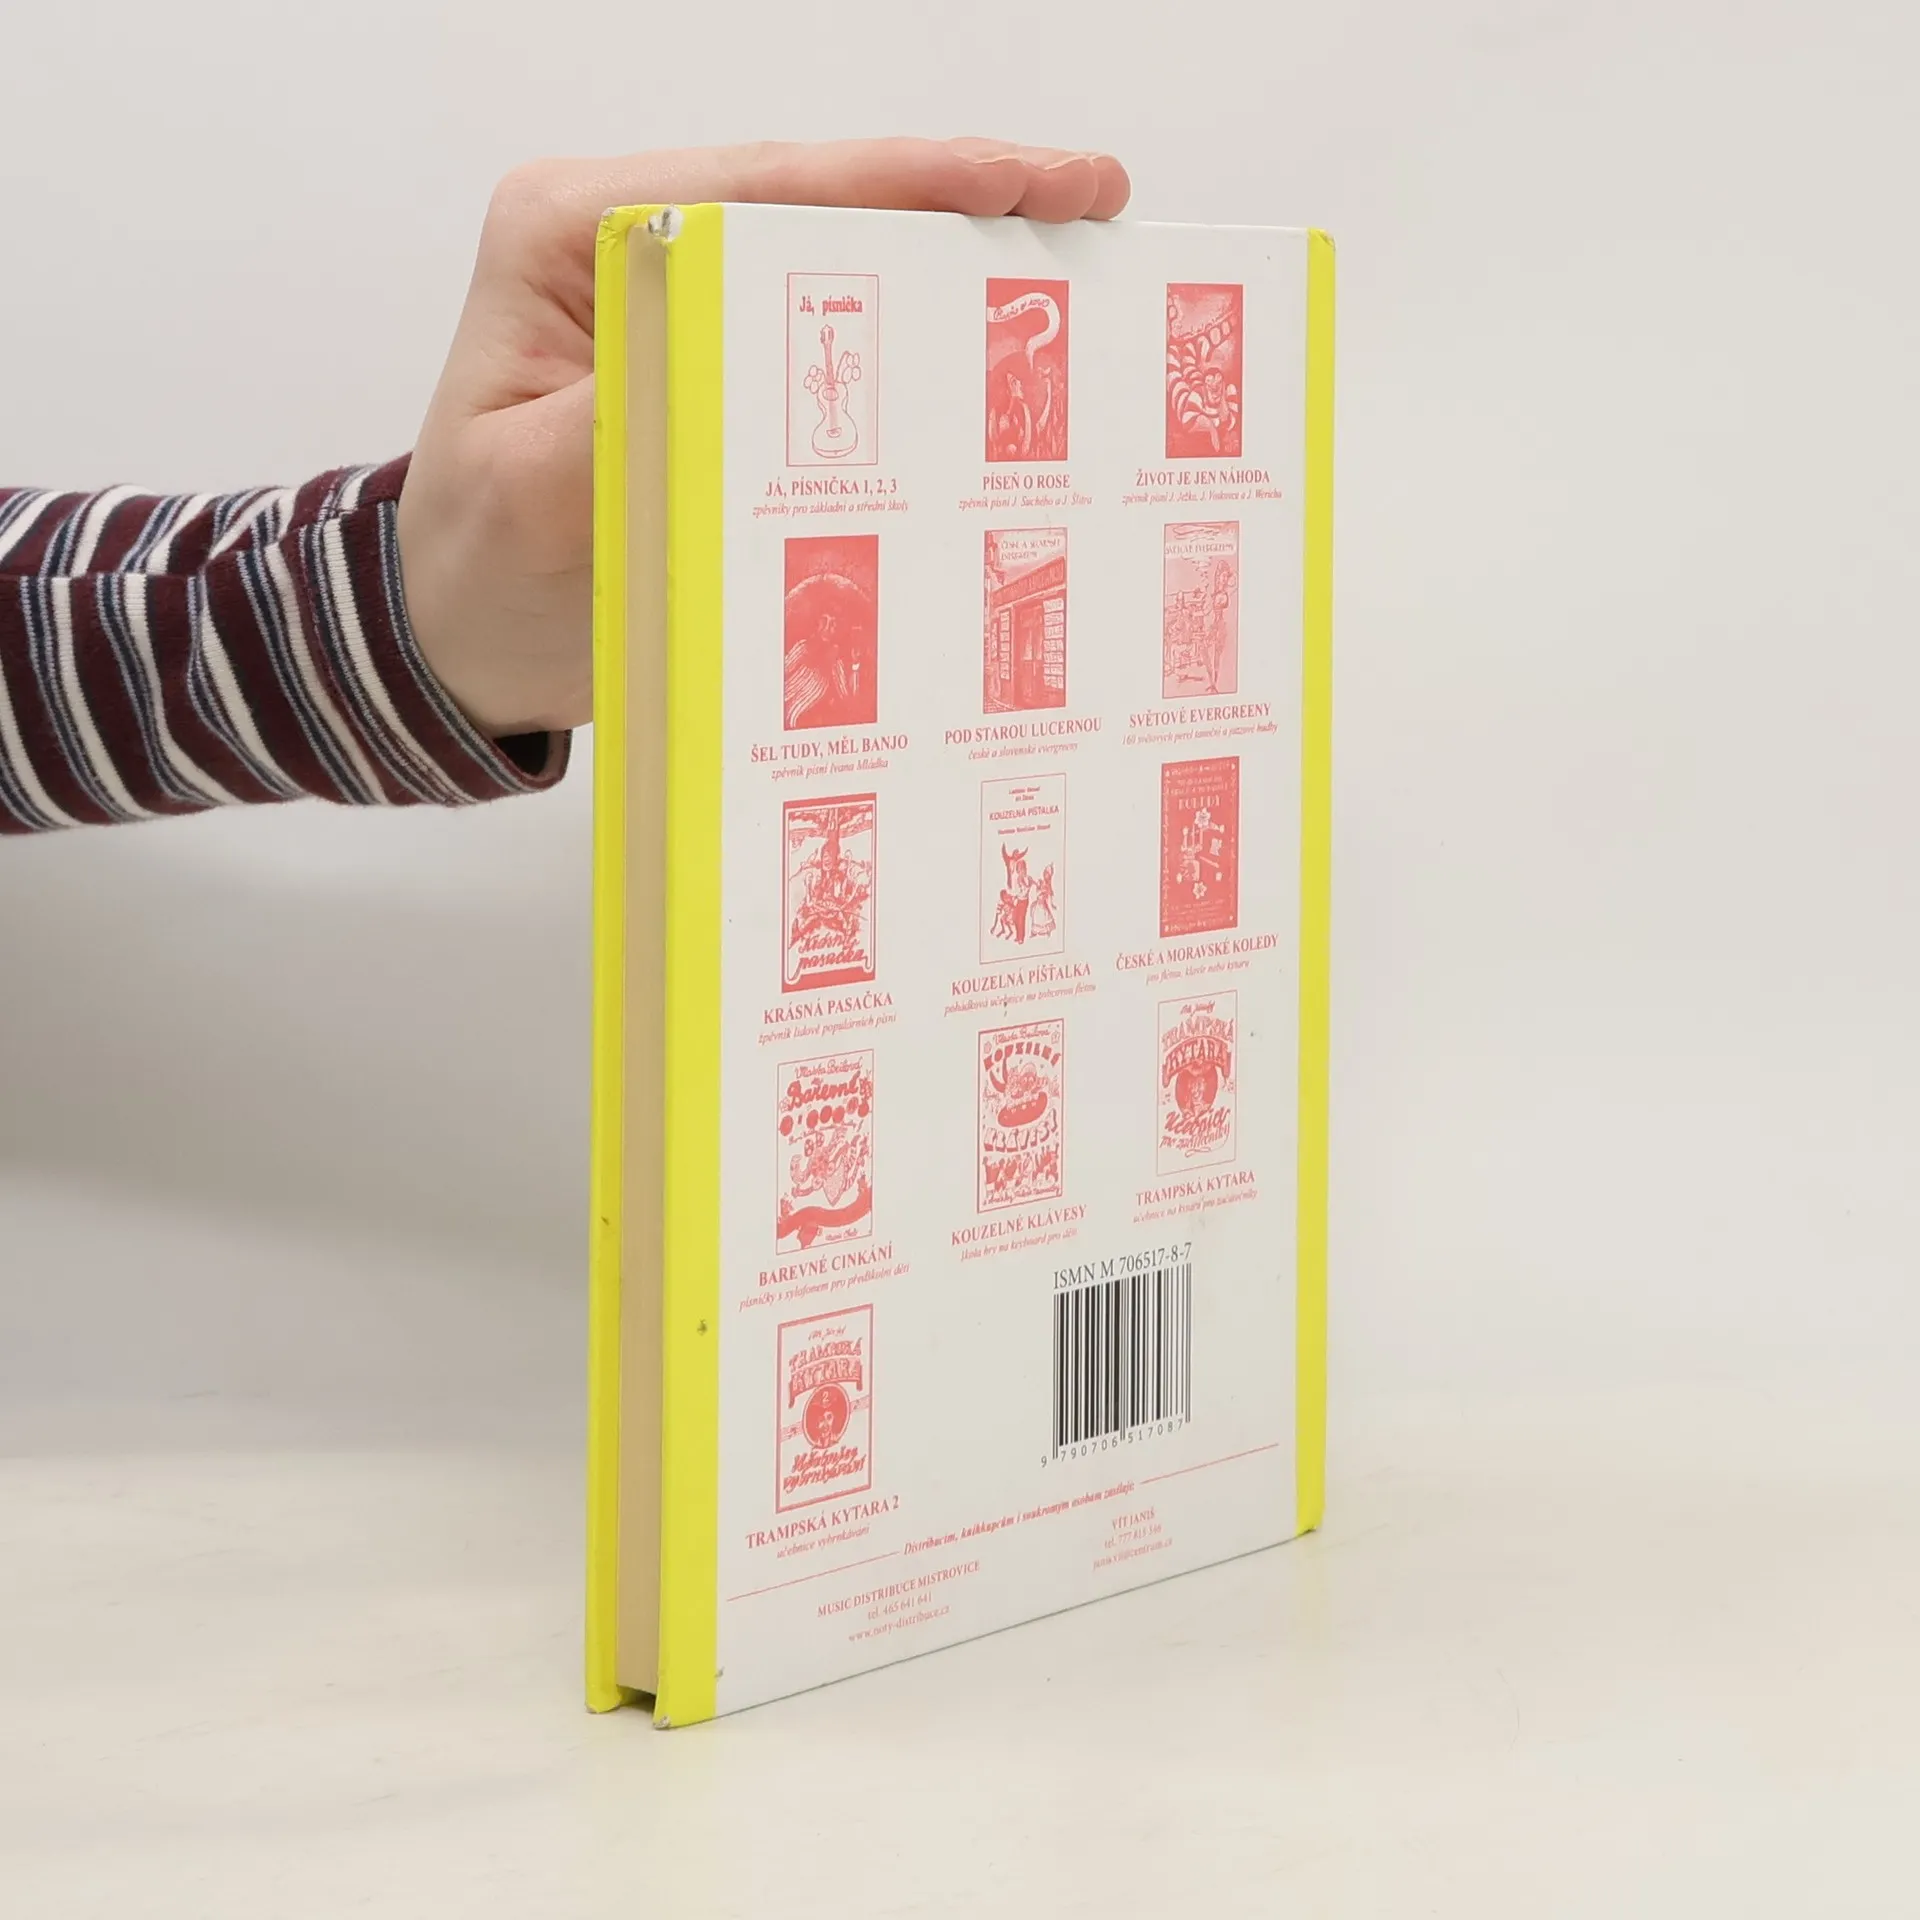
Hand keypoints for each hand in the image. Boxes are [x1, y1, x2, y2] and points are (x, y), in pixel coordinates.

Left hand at [396, 137, 1130, 736]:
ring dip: (955, 265)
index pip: (764, 190)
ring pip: (840, 265)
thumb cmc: (475, 570)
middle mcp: (638, 250)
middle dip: (962, 203)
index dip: (904, 185)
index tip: (1024, 184)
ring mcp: (685, 308)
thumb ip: (624, 421)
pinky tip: (997, 350)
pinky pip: (830, 345)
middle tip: (1093, 203)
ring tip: (1079, 258)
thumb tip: (731, 367)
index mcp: (578, 237)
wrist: (459, 638)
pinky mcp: (718, 372)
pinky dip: (918, 344)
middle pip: (820, 205)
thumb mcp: (528, 501)